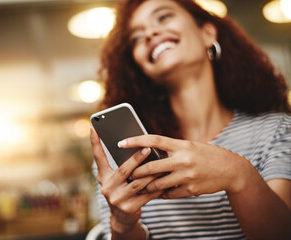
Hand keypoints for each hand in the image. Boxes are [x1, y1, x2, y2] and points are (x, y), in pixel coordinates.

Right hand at [90, 127, 161, 232]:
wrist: (122, 218)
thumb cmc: (122, 191)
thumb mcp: (116, 179)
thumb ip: (122, 166)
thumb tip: (137, 147)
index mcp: (103, 177)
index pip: (98, 157)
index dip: (95, 142)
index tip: (94, 126)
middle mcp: (107, 188)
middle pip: (124, 170)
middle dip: (136, 158)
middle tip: (147, 148)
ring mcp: (118, 199)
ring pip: (139, 182)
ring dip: (152, 172)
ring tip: (162, 163)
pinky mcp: (130, 208)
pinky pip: (147, 194)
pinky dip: (157, 186)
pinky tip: (165, 179)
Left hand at [118, 135, 253, 198]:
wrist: (231, 170)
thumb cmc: (207, 155)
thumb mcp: (190, 146)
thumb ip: (172, 149)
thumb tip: (150, 151)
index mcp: (182, 145)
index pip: (154, 140)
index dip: (135, 140)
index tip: (121, 142)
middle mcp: (183, 159)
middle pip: (152, 166)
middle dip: (137, 172)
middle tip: (129, 174)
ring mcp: (187, 175)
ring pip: (158, 183)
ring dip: (148, 186)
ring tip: (141, 186)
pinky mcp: (191, 189)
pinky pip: (170, 194)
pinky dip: (162, 194)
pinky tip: (159, 193)